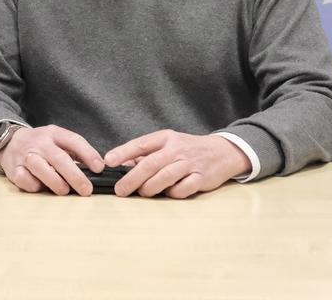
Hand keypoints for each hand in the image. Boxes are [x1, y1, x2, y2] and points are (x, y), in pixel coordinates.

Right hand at [0, 125, 105, 195]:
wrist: (9, 141)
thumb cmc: (40, 145)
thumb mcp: (56, 140)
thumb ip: (73, 152)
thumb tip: (96, 170)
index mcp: (53, 134)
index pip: (74, 141)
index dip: (88, 154)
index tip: (100, 168)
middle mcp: (40, 143)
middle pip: (59, 158)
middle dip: (75, 176)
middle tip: (87, 190)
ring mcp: (25, 155)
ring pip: (41, 168)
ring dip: (55, 182)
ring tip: (65, 191)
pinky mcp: (14, 169)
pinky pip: (25, 179)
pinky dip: (34, 185)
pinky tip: (40, 187)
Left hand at [104, 130, 249, 198]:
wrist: (222, 152)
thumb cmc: (189, 149)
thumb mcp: (168, 144)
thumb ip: (146, 153)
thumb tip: (122, 164)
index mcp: (166, 138)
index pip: (140, 144)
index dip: (123, 152)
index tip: (108, 161)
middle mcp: (177, 149)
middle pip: (150, 164)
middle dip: (132, 179)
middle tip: (120, 190)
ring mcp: (190, 163)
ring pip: (164, 177)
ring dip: (149, 188)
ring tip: (142, 193)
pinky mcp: (201, 178)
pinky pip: (182, 189)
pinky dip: (172, 193)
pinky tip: (169, 193)